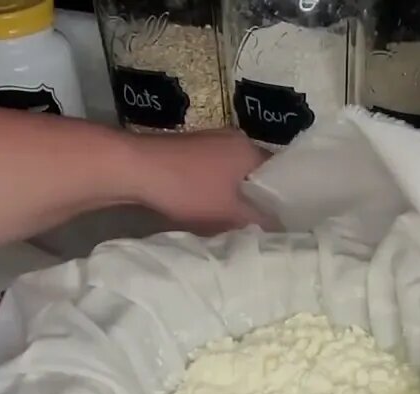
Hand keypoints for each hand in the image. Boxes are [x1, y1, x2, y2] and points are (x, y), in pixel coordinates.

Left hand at [126, 130, 269, 234]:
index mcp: (251, 149)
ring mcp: (209, 141)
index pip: (281, 175)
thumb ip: (259, 220)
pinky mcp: (188, 149)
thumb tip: (281, 228)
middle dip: (256, 200)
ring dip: (232, 196)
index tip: (282, 222)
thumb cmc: (189, 188)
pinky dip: (213, 190)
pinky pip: (212, 173)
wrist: (135, 168)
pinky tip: (207, 208)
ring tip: (234, 222)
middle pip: (255, 175)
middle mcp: (234, 139)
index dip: (284, 200)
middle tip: (259, 226)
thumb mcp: (230, 212)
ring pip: (232, 175)